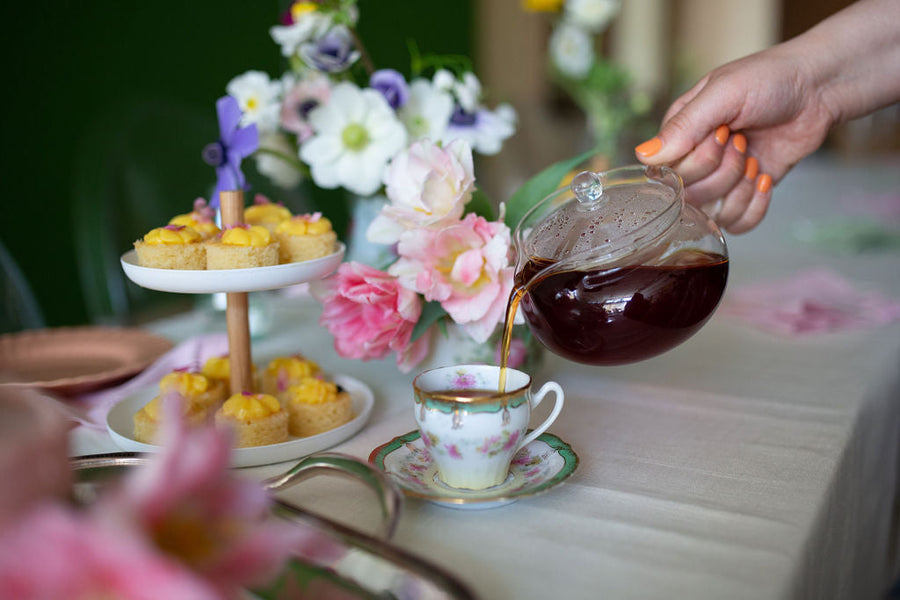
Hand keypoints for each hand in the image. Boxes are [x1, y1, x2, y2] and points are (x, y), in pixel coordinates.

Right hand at [634, 44, 835, 232]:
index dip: (698, 161)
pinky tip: (764, 178)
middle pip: (690, 196)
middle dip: (724, 171)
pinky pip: (737, 224)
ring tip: (755, 158)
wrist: (819, 88)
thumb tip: (643, 156)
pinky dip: (754, 207)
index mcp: (679, 134)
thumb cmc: (769, 79)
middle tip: (742, 140)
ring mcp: (721, 179)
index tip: (724, 132)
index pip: (668, 173)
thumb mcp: (723, 93)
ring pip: (713, 213)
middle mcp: (694, 160)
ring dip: (740, 188)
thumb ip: (684, 126)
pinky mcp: (746, 193)